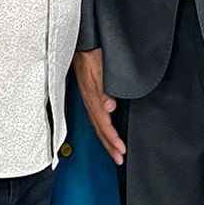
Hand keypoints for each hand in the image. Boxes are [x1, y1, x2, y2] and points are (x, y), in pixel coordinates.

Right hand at [73, 48, 124, 164]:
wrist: (82, 45)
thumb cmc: (90, 55)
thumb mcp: (99, 71)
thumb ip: (103, 90)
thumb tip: (109, 108)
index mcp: (92, 99)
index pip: (104, 125)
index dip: (113, 140)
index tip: (121, 150)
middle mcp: (90, 103)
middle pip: (100, 131)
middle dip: (109, 147)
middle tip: (119, 159)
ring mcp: (89, 101)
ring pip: (97, 127)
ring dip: (106, 141)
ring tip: (115, 152)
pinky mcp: (90, 97)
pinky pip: (96, 119)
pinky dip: (102, 130)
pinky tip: (106, 134)